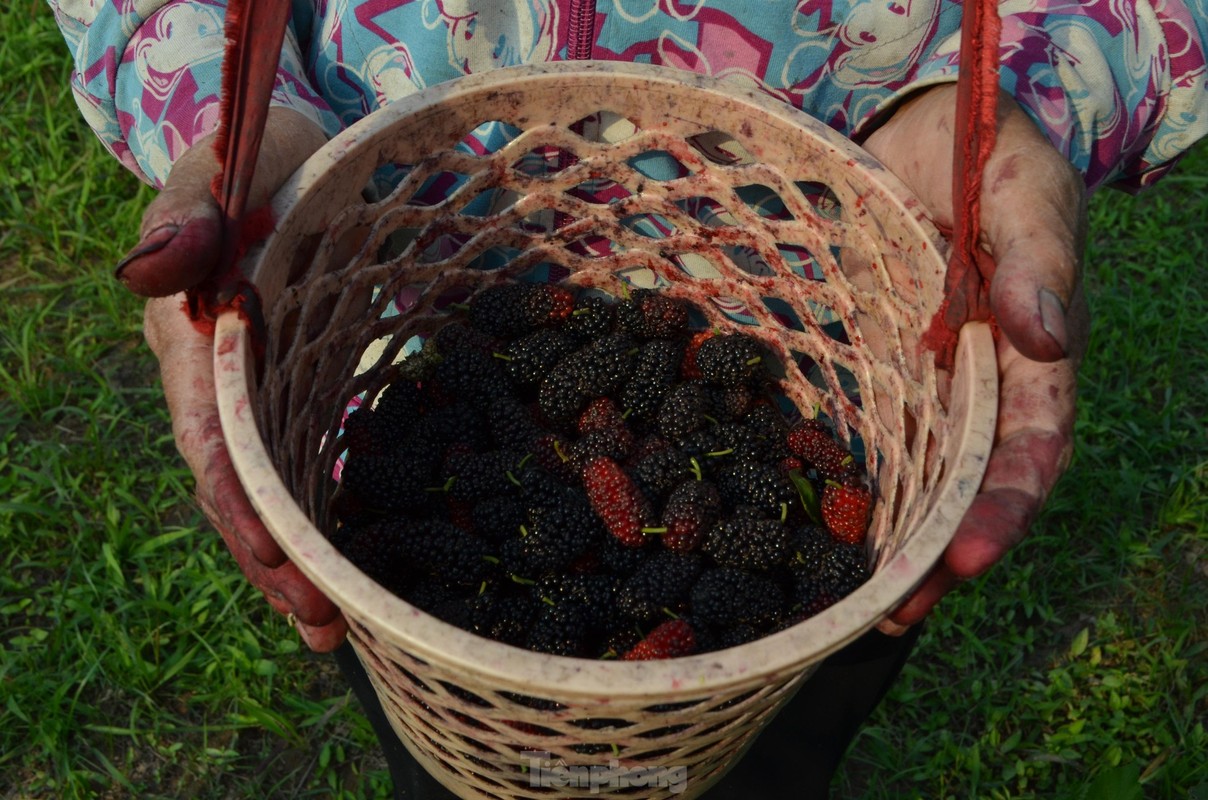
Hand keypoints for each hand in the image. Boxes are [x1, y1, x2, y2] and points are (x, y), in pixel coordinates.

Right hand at [121, 109, 345, 650]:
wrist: (285, 165)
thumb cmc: (254, 163)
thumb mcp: (224, 172)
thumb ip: (189, 218)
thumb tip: (147, 271)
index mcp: (191, 340)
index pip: (209, 434)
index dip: (239, 498)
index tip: (277, 557)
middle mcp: (216, 384)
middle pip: (236, 487)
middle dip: (274, 561)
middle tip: (325, 628)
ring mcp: (255, 397)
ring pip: (267, 492)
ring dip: (297, 562)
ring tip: (337, 629)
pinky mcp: (294, 396)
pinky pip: (301, 466)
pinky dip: (322, 520)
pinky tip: (353, 567)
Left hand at [861, 85, 1088, 633]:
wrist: (930, 136)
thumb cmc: (991, 159)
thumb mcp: (1022, 194)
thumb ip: (1037, 262)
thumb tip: (1049, 341)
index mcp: (1033, 357)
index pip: (1032, 446)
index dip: (1005, 506)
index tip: (970, 558)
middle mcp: (980, 386)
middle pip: (969, 486)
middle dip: (939, 555)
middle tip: (896, 613)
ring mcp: (923, 383)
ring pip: (915, 476)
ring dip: (891, 542)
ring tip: (852, 605)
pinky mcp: (873, 369)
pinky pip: (863, 433)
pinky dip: (845, 483)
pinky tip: (808, 525)